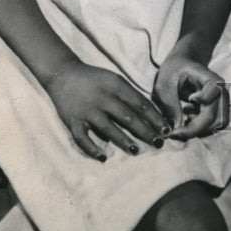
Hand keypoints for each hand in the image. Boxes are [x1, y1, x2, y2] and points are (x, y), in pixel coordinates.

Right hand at [45, 59, 170, 160]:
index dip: (155, 117)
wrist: (64, 73)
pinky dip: (92, 148)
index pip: (140, 103)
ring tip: (136, 151)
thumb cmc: (95, 79)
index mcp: (117, 86)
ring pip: (108, 128)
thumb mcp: (115, 80)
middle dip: (145, 131)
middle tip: (159, 143)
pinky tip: (104, 157)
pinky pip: (82, 138)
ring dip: (123, 140)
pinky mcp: (73, 121)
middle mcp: (103, 98)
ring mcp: (88, 110)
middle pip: (128, 116)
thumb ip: (130, 95)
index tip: (167, 129)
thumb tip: (150, 115)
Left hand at [153, 50, 228, 140]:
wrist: (183, 63)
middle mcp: (221, 92)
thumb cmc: (174, 70)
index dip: (197, 108)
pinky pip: (212, 126)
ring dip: (196, 130)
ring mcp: (221, 102)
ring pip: (214, 126)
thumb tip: (176, 128)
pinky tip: (187, 118)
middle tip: (174, 132)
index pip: (211, 99)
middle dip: (192, 129)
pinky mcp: (217, 110)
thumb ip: (170, 104)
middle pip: (212, 118)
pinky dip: (199, 129)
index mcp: (211, 80)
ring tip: (181, 122)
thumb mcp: (165, 83)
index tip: (185, 104)